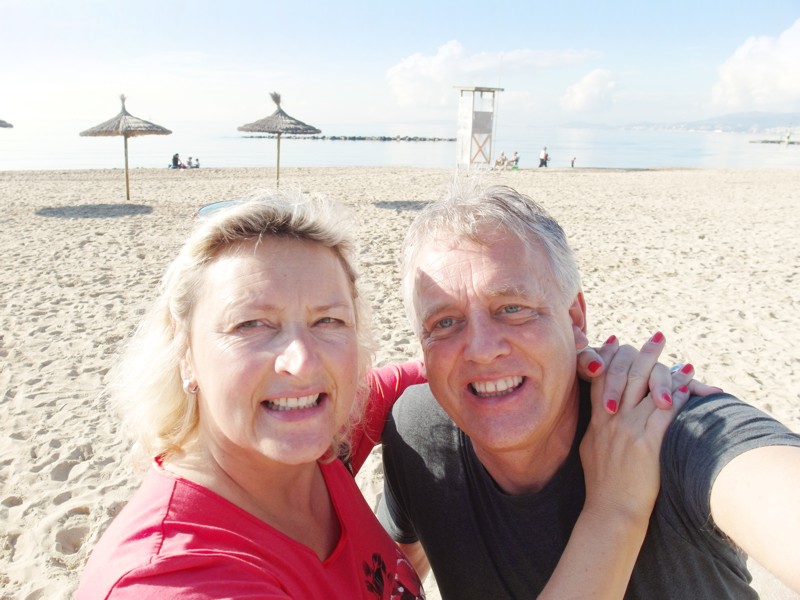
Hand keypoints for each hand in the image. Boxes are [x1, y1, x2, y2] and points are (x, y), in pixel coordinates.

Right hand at [579, 333, 690, 523]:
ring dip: (668, 372)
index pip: (602, 378)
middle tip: (657, 338)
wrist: (610, 510)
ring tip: (684, 362)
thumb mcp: (589, 450)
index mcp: (597, 421)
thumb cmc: (602, 485)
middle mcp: (612, 420)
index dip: (611, 356)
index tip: (619, 341)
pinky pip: (665, 413)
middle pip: (628, 376)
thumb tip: (603, 413)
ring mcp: (629, 430)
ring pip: (649, 390)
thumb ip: (597, 428)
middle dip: (644, 355)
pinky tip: (690, 386)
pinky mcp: (647, 443)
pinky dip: (679, 396)